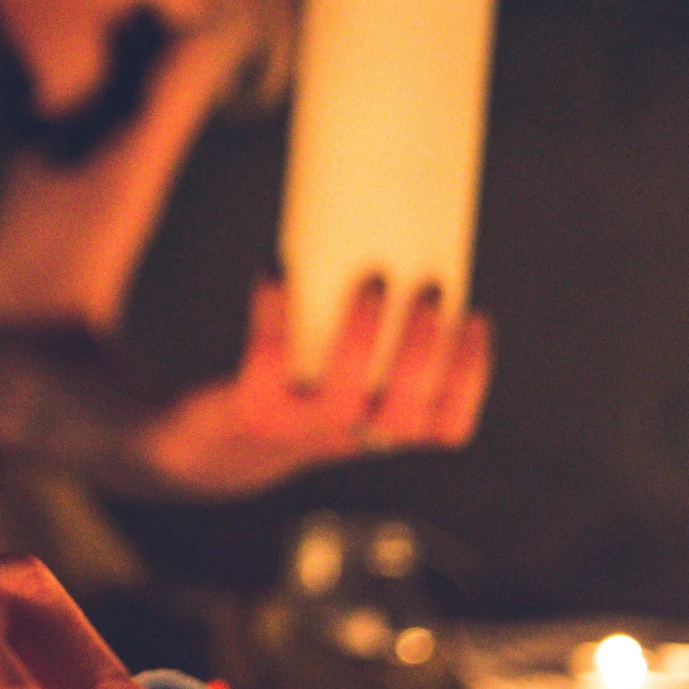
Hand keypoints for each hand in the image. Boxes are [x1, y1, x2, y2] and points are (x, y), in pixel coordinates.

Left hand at [139, 275, 491, 495]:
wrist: (214, 447)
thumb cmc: (293, 392)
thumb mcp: (342, 378)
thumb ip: (373, 338)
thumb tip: (398, 241)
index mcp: (382, 430)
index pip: (446, 424)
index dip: (469, 376)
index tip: (474, 317)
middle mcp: (347, 438)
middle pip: (404, 412)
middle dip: (424, 348)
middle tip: (429, 287)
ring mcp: (297, 430)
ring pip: (344, 396)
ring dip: (363, 334)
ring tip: (372, 278)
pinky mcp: (251, 411)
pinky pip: (268, 361)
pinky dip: (274, 313)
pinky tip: (275, 271)